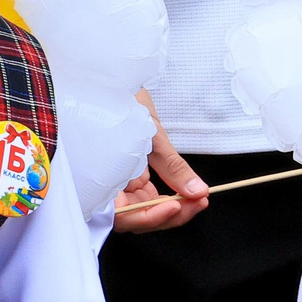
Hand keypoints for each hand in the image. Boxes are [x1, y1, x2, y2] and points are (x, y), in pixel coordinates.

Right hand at [111, 95, 208, 233]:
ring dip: (173, 209)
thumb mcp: (151, 133)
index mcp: (103, 178)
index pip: (123, 215)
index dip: (149, 218)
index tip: (176, 206)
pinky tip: (186, 191)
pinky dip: (169, 196)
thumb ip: (172, 167)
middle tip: (198, 202)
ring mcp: (120, 183)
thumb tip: (196, 190)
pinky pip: (150, 197)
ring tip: (198, 197)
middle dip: (169, 216)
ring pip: (145, 210)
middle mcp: (109, 186)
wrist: (113, 83)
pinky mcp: (131, 177)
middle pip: (137, 218)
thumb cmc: (120, 102)